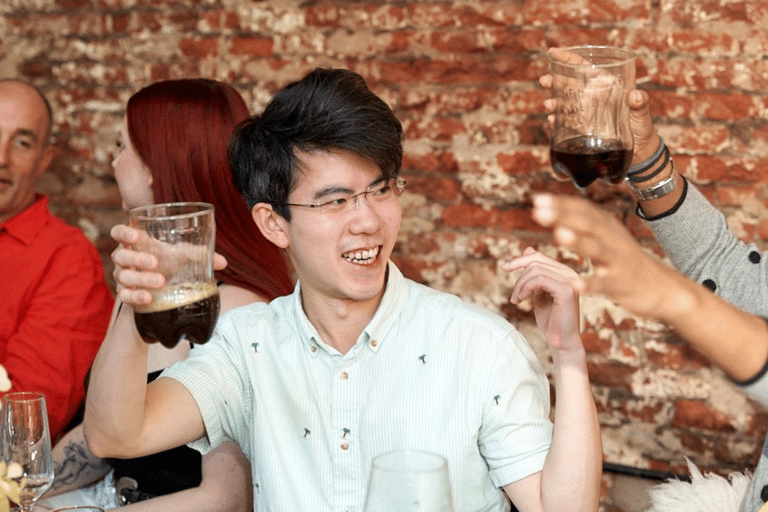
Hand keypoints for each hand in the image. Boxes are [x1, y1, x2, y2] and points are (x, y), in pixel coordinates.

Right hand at [110, 224, 227, 305]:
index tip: (135, 236)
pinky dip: (136, 296)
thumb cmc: (169, 264)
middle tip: (155, 263)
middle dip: (137, 259)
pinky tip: (148, 298)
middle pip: (121, 255)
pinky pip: (125, 296)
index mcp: (135, 243)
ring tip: (160, 282)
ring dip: (141, 279)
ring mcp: (123, 277)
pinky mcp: (126, 295)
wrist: (161, 290)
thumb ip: (198, 255)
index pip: (118, 232)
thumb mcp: (182, 256)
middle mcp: (125, 259)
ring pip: (123, 276)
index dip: (123, 232)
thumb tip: (223, 262)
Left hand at [502, 247, 581, 352]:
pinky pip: (540, 279)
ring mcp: (571, 281)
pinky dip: (525, 288)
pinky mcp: (567, 291)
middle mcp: (571, 274)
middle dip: (518, 276)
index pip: (539, 257)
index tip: (504, 267)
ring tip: (516, 300)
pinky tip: (521, 300)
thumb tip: (528, 249)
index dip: (520, 260)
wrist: (561, 343)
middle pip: (536, 260)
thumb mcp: (538, 293)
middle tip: (513, 296)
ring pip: (536, 270)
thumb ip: (535, 275)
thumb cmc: (550, 321)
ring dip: (520, 285)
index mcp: (565, 273)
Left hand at [531, 193, 671, 317]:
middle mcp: (613, 240)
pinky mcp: (621, 284)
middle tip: (538, 211)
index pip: (584, 210)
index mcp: (608, 227)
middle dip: (564, 216)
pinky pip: (605, 283)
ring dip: (578, 241)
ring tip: (557, 234)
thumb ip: (583, 226)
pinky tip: (576, 285)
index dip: (562, 203)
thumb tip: (552, 212)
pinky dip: (591, 284)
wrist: (661, 289)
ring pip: (597, 249)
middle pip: (588, 224)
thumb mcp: (607, 238)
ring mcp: (618, 261)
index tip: (537, 199)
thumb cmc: (625, 261)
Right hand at [540, 47, 660, 165]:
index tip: (553, 53)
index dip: (569, 58)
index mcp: (606, 87)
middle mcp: (593, 98)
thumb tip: (636, 95)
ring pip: (564, 102)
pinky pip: (565, 121)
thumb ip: (641, 105)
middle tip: (544, 81)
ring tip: (548, 105)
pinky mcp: (582, 128)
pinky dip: (556, 119)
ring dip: (553, 102)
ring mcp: (586, 113)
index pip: (585, 68)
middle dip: (554, 81)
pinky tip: (552, 120)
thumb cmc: (642, 129)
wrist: (639, 153)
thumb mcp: (642, 115)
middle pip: (569, 84)